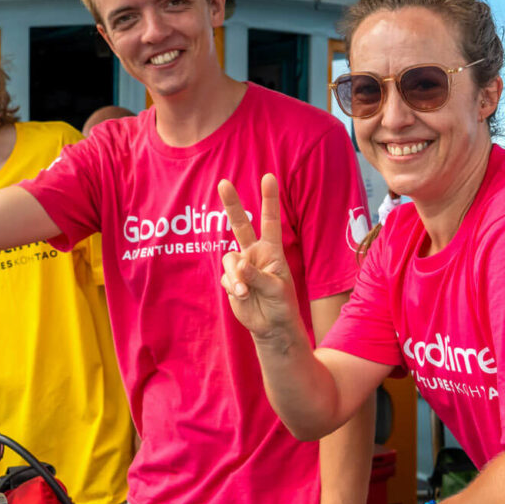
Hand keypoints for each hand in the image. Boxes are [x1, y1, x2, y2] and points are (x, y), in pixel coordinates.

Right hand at [218, 174, 301, 339]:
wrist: (271, 327)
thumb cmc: (281, 304)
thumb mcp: (275, 289)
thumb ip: (256, 275)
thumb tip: (239, 265)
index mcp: (272, 250)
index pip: (270, 221)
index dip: (269, 199)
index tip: (269, 177)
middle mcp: (255, 253)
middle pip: (240, 225)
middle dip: (232, 204)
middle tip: (223, 182)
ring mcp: (241, 266)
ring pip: (229, 260)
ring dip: (236, 276)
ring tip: (245, 291)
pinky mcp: (231, 280)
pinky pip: (226, 278)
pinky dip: (233, 287)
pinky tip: (243, 297)